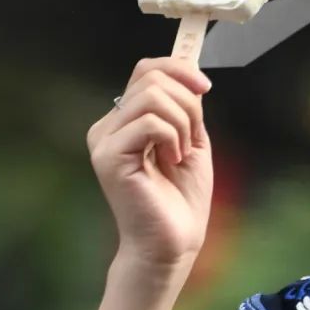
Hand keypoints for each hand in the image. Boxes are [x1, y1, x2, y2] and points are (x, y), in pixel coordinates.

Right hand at [87, 57, 213, 276]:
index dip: (179, 68)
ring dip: (181, 122)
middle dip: (187, 101)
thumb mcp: (191, 137)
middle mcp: (109, 126)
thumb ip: (186, 105)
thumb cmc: (181, 196)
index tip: (205, 87)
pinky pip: (150, 121)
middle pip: (151, 77)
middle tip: (191, 136)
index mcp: (126, 119)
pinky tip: (171, 160)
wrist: (174, 240)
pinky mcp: (108, 156)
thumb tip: (190, 73)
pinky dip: (172, 136)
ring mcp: (104, 141)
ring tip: (180, 152)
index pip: (146, 70)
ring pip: (152, 96)